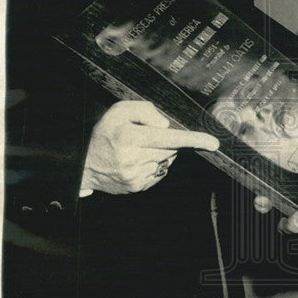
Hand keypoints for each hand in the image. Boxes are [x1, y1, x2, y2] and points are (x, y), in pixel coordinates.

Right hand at [81, 101, 218, 194]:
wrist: (84, 165)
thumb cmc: (104, 134)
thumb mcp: (118, 111)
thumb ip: (144, 111)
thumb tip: (166, 126)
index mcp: (129, 137)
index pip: (168, 138)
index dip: (193, 140)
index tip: (213, 143)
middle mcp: (133, 158)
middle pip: (170, 149)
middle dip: (166, 142)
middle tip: (146, 138)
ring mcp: (136, 176)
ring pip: (166, 161)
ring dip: (159, 154)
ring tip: (137, 150)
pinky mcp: (137, 187)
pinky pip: (159, 173)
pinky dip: (154, 165)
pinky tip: (136, 162)